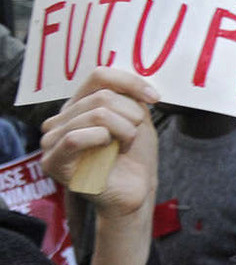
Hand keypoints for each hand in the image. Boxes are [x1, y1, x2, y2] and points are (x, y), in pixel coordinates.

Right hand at [40, 67, 159, 219]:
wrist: (136, 189)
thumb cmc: (135, 155)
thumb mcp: (136, 116)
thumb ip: (129, 94)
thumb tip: (132, 75)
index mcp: (77, 105)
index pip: (99, 75)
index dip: (130, 82)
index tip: (154, 97)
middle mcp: (59, 120)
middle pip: (101, 96)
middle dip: (131, 115)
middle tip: (135, 134)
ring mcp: (52, 141)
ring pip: (96, 114)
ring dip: (124, 130)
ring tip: (125, 146)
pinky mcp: (53, 162)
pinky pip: (76, 137)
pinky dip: (104, 141)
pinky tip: (112, 152)